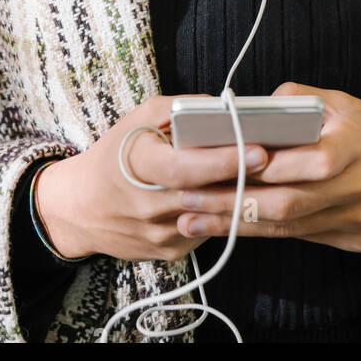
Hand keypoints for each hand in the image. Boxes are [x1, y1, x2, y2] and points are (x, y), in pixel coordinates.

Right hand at [34, 94, 269, 262]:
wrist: (80, 207)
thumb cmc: (115, 154)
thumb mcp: (138, 118)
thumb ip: (178, 108)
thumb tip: (219, 107)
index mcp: (138, 166)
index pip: (186, 168)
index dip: (224, 162)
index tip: (260, 151)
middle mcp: (147, 206)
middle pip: (205, 195)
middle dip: (245, 179)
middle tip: (280, 162)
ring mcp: (159, 235)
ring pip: (211, 217)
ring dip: (237, 197)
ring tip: (263, 177)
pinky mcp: (169, 254)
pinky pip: (206, 231)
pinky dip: (220, 213)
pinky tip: (229, 195)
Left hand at [175, 83, 360, 253]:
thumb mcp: (354, 106)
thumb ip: (308, 99)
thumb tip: (265, 99)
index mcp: (348, 144)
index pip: (290, 159)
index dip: (247, 165)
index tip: (208, 162)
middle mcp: (349, 184)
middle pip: (281, 199)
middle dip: (227, 202)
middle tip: (184, 200)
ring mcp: (352, 217)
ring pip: (285, 225)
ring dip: (235, 225)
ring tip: (192, 221)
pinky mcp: (352, 241)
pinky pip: (301, 237)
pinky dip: (265, 234)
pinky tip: (233, 231)